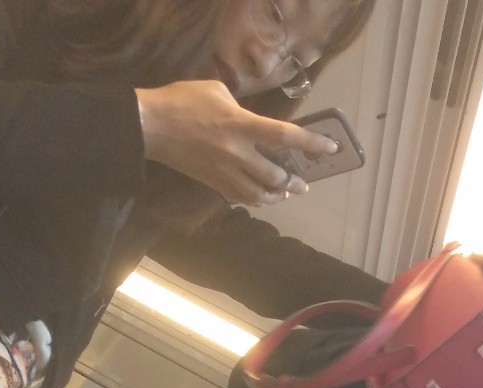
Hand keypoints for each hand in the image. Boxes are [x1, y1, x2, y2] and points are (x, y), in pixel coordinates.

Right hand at [136, 80, 337, 205]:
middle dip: (293, 183)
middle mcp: (238, 154)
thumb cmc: (184, 101)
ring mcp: (224, 172)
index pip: (285, 137)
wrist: (152, 126)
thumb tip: (252, 121)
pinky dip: (253, 200)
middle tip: (303, 183)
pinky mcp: (212, 184)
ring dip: (275, 197)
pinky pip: (239, 198)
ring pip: (258, 195)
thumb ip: (242, 108)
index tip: (330, 149)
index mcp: (242, 126)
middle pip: (275, 177)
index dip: (311, 144)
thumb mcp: (219, 92)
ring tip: (283, 194)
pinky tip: (258, 197)